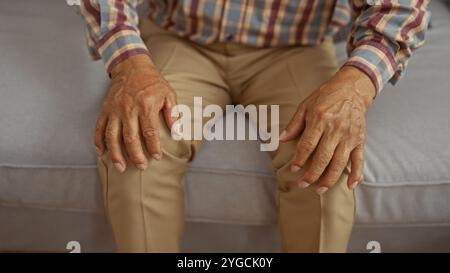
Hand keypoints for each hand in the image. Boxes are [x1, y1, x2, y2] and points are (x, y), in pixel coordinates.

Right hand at [94, 54, 177, 171]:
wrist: (131, 66)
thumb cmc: (153, 82)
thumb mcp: (168, 94)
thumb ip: (172, 113)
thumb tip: (178, 132)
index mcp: (146, 105)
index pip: (149, 131)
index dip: (153, 146)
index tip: (157, 157)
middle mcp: (128, 109)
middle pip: (130, 137)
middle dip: (136, 155)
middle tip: (141, 167)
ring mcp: (114, 110)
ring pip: (112, 136)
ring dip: (115, 154)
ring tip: (120, 167)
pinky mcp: (105, 109)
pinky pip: (99, 127)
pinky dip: (98, 141)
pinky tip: (101, 153)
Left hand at [279, 66, 375, 193]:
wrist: (352, 88)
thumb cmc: (325, 96)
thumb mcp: (305, 105)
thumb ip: (294, 124)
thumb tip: (282, 139)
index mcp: (320, 119)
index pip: (308, 145)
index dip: (300, 159)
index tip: (294, 169)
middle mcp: (336, 129)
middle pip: (323, 157)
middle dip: (312, 174)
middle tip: (303, 185)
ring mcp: (349, 136)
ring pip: (340, 162)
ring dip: (329, 179)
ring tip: (319, 190)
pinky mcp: (360, 140)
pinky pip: (359, 159)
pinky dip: (357, 174)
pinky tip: (351, 186)